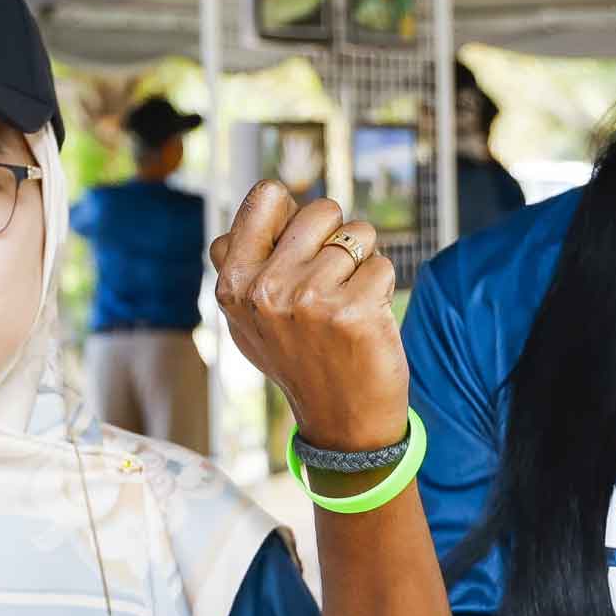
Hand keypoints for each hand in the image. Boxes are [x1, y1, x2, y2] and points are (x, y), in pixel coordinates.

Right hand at [211, 181, 407, 451]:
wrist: (342, 421)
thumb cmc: (299, 358)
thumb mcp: (249, 316)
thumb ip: (246, 259)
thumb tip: (271, 195)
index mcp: (233, 283)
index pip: (267, 195)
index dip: (293, 215)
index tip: (299, 247)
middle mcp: (265, 288)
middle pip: (321, 209)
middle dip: (335, 237)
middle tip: (329, 283)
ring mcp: (309, 299)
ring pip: (358, 235)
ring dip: (362, 263)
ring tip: (346, 304)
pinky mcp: (354, 310)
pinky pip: (382, 265)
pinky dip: (382, 287)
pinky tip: (366, 321)